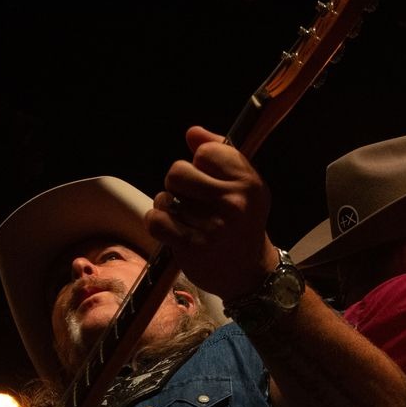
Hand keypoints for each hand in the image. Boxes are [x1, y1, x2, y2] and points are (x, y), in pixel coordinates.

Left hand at [144, 125, 275, 300]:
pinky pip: (156, 221)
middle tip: (191, 199)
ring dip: (168, 205)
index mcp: (248, 183)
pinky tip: (170, 229)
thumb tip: (192, 133)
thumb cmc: (243, 223)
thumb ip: (221, 153)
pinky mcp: (191, 247)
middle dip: (178, 183)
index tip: (210, 181)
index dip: (201, 164)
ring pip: (165, 197)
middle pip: (177, 171)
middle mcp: (233, 203)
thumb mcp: (245, 185)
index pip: (205, 151)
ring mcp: (212, 227)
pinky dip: (156, 223)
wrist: (249, 273)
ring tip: (185, 217)